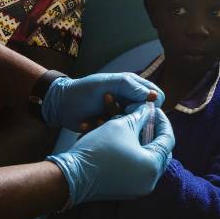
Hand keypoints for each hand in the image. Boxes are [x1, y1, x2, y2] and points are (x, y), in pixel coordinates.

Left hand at [41, 72, 163, 131]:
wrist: (62, 104)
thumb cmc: (84, 90)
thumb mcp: (107, 83)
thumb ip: (131, 86)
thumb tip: (155, 97)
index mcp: (134, 87)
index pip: (157, 97)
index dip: (149, 105)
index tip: (131, 108)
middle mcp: (131, 101)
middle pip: (147, 115)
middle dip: (130, 117)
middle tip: (111, 115)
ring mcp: (122, 116)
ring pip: (133, 127)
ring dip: (114, 124)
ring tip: (97, 119)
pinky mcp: (113, 128)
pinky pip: (119, 134)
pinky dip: (104, 130)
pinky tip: (90, 124)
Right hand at [47, 104, 174, 205]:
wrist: (72, 175)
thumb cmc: (98, 148)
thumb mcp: (121, 126)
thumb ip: (140, 117)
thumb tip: (148, 110)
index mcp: (153, 166)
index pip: (168, 139)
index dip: (162, 120)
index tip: (153, 109)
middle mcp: (150, 181)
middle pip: (161, 152)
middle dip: (155, 133)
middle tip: (147, 119)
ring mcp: (138, 188)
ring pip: (149, 161)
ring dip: (145, 144)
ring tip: (136, 129)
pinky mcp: (127, 191)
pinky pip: (138, 170)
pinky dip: (136, 155)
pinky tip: (127, 142)